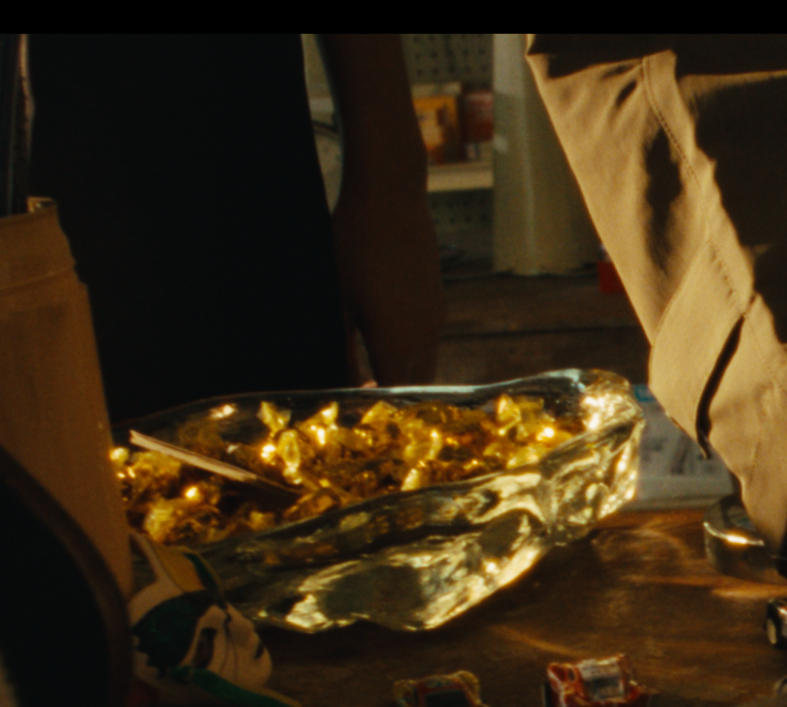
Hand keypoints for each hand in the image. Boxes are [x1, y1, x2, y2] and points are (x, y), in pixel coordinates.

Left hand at [317, 33, 444, 387]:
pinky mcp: (436, 299)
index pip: (396, 397)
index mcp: (399, 341)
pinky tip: (383, 339)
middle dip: (394, 401)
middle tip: (365, 407)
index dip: (380, 414)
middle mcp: (426, 334)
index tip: (359, 420)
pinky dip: (408, 351)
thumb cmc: (353, 243)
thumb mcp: (336, 300)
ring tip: (371, 377)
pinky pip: (427, 338)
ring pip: (424, 362)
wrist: (391, 193)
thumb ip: (342, 348)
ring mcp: (436, 315)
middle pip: (416, 386)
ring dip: (402, 374)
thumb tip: (342, 383)